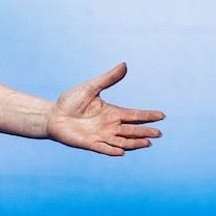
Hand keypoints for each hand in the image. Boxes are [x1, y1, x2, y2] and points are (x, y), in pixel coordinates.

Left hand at [46, 63, 163, 155]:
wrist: (52, 114)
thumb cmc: (71, 101)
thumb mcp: (90, 87)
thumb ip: (108, 79)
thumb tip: (124, 64)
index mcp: (112, 113)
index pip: (134, 115)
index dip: (147, 116)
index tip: (162, 115)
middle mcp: (110, 126)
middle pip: (132, 130)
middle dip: (145, 131)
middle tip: (158, 133)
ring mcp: (101, 136)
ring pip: (122, 141)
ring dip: (134, 142)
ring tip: (147, 142)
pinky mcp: (90, 143)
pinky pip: (104, 148)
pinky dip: (113, 150)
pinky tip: (122, 151)